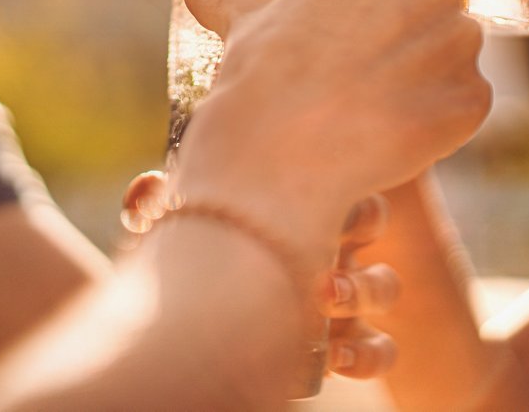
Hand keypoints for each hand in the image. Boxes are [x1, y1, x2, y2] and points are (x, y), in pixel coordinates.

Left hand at [121, 175, 400, 379]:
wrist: (197, 335)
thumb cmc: (197, 262)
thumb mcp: (180, 231)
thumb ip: (163, 204)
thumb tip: (144, 185)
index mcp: (298, 204)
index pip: (332, 170)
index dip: (333, 174)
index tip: (317, 187)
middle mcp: (327, 243)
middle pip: (370, 217)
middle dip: (359, 222)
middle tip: (328, 227)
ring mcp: (344, 298)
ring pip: (384, 285)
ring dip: (364, 288)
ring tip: (326, 294)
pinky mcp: (348, 349)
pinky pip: (382, 351)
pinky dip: (369, 354)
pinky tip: (338, 357)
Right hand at [171, 0, 488, 262]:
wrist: (283, 151)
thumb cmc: (262, 73)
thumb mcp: (240, 19)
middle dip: (416, 19)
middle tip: (373, 54)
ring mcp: (460, 43)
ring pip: (457, 47)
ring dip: (431, 66)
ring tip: (379, 98)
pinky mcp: (472, 98)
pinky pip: (465, 99)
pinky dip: (440, 114)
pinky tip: (396, 129)